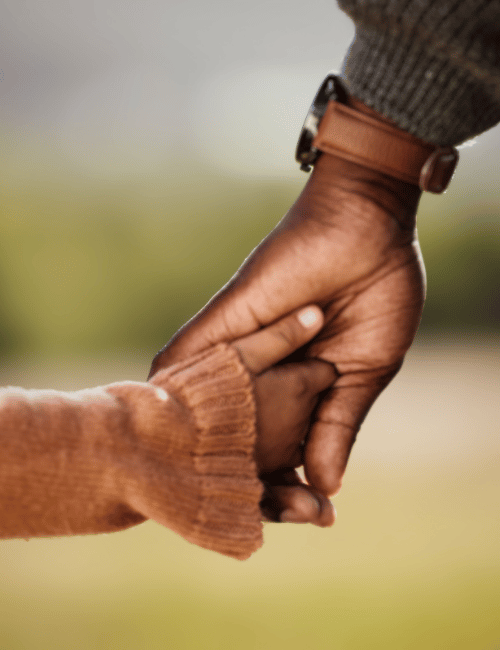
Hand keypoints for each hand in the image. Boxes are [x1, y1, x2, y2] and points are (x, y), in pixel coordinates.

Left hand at [150, 150, 423, 514]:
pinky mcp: (225, 321)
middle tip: (272, 511)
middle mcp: (263, 375)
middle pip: (240, 439)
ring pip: (205, 409)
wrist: (368, 231)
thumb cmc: (378, 296)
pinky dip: (175, 398)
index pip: (283, 448)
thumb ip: (339, 423)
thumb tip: (327, 486)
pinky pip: (186, 361)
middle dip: (252, 480)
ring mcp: (240, 349)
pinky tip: (165, 438)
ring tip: (205, 492)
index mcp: (300, 390)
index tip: (310, 514)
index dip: (291, 484)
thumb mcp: (365, 371)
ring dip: (207, 449)